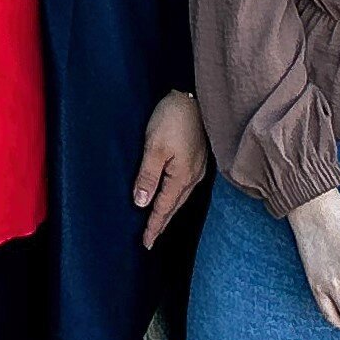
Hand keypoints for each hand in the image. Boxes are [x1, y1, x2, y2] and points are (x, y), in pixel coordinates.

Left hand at [132, 91, 207, 247]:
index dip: (154, 226)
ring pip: (180, 197)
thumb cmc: (173, 118)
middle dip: (162, 223)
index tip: (146, 243)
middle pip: (175, 206)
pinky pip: (184, 186)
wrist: (194, 96)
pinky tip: (171, 196)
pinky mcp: (198, 158)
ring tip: (159, 222)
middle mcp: (193, 177)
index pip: (164, 208)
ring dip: (169, 210)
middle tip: (151, 239)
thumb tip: (141, 203)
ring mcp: (198, 168)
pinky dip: (175, 196)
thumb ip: (148, 176)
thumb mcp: (154, 147)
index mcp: (182, 177)